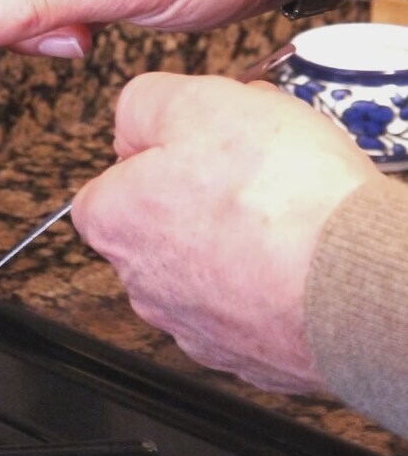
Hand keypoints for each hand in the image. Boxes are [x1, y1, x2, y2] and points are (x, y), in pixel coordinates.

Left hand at [71, 76, 378, 392]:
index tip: (190, 145)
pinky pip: (244, 307)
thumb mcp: (200, 101)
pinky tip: (297, 258)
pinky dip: (264, 285)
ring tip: (281, 215)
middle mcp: (140, 283)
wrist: (350, 280)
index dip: (151, 156)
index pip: (106, 186)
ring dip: (231, 243)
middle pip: (154, 228)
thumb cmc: (280, 198)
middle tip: (246, 173)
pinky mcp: (240, 354)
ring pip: (200, 269)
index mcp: (115, 222)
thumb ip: (146, 102)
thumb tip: (133, 115)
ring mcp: (190, 325)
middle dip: (193, 199)